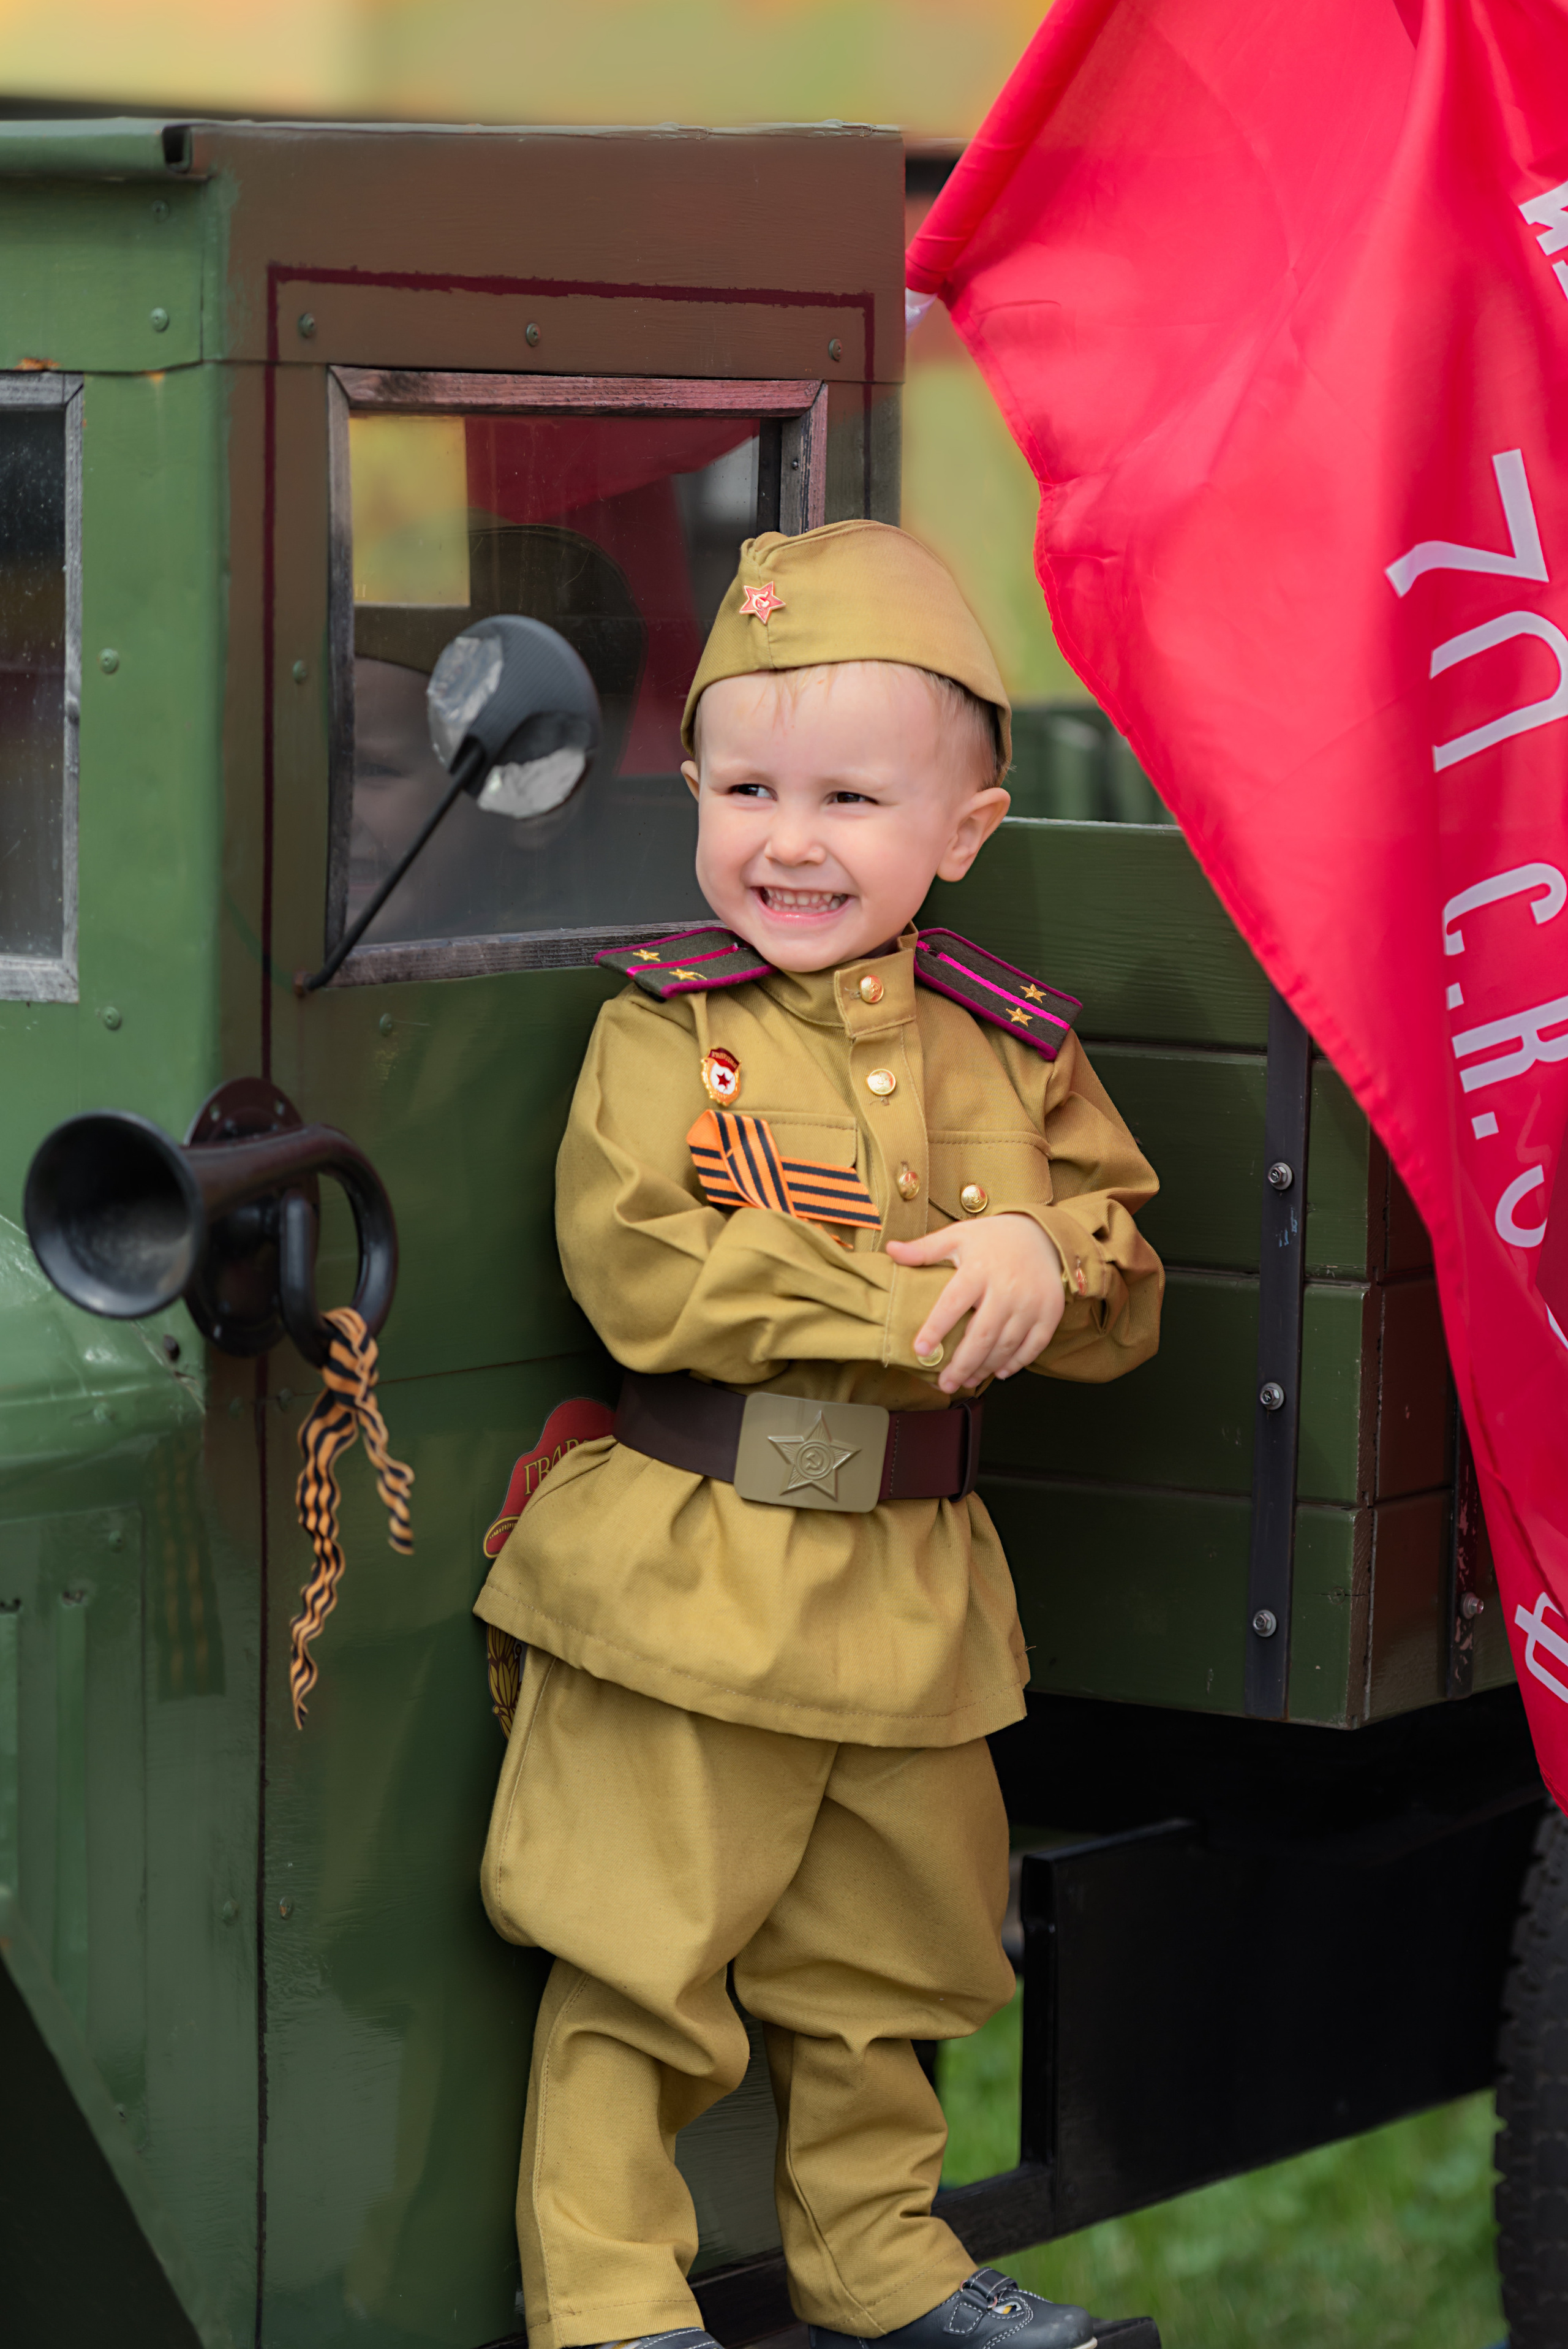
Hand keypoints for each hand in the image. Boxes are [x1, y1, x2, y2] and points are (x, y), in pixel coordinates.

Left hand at [887, 1214, 1066, 1394]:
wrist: (1042, 1234)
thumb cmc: (992, 1239)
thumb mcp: (957, 1236)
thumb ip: (925, 1249)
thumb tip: (891, 1250)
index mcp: (979, 1269)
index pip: (953, 1304)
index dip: (936, 1329)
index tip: (921, 1351)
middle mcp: (1006, 1288)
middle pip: (982, 1335)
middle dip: (962, 1364)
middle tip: (945, 1384)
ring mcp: (1031, 1302)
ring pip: (1006, 1344)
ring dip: (985, 1368)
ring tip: (967, 1380)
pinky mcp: (1050, 1312)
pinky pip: (1034, 1345)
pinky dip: (1017, 1362)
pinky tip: (1000, 1372)